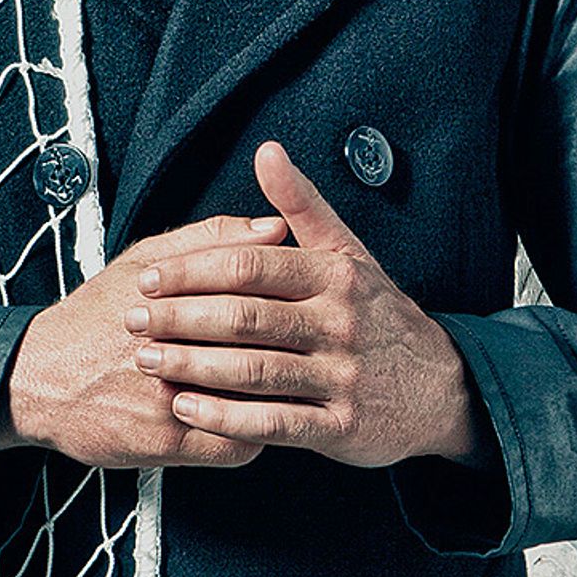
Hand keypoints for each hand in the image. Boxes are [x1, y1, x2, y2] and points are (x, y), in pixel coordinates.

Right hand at [0, 208, 289, 468]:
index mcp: (174, 296)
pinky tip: (257, 417)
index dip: (294, 296)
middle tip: (315, 344)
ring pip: (257, 401)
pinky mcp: (169, 444)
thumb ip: (212, 239)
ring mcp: (172, 400)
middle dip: (296, 346)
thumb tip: (277, 229)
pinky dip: (255, 432)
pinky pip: (238, 445)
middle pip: (263, 346)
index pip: (259, 293)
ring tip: (295, 380)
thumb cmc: (97, 315)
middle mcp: (173, 348)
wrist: (36, 379)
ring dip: (281, 393)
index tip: (312, 298)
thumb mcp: (145, 259)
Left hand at [125, 140, 480, 469]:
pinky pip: (274, 423)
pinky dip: (226, 417)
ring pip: (255, 370)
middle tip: (134, 322)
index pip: (252, 266)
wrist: (443, 387)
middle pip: (247, 317)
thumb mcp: (350, 252)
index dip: (194, 271)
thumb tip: (267, 150)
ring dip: (194, 367)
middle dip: (181, 319)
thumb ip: (303, 204)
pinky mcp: (342, 427)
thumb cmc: (379, 316)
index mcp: (336, 275)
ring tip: (148, 362)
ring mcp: (343, 376)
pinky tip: (187, 409)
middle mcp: (341, 323)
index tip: (149, 278)